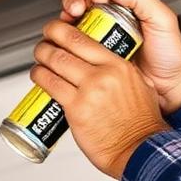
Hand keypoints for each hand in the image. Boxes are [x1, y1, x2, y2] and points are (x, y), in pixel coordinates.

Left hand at [31, 19, 168, 178]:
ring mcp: (89, 91)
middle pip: (65, 46)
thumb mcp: (141, 86)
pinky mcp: (77, 110)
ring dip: (41, 59)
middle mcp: (103, 75)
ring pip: (54, 63)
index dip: (63, 30)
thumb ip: (123, 72)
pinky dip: (39, 78)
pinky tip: (38, 78)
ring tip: (38, 61)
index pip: (83, 38)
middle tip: (44, 43)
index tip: (57, 30)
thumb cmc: (141, 124)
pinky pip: (50, 86)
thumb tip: (107, 65)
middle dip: (48, 41)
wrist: (140, 150)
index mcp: (119, 66)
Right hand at [59, 0, 180, 113]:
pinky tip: (69, 36)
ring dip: (70, 11)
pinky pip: (73, 38)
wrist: (166, 88)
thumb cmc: (169, 55)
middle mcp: (113, 15)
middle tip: (81, 6)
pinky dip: (66, 34)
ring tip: (74, 18)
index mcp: (131, 3)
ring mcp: (101, 33)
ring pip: (77, 14)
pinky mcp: (92, 51)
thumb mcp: (162, 20)